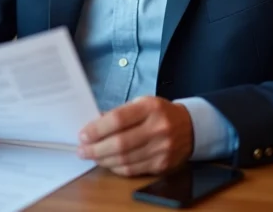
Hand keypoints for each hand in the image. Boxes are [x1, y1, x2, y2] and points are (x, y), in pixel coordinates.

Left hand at [77, 96, 193, 176]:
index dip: (97, 129)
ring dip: (103, 160)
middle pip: (120, 143)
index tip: (83, 135)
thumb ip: (119, 113)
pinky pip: (133, 170)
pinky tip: (108, 163)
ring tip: (92, 156)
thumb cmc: (160, 113)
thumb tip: (94, 125)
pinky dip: (117, 168)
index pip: (118, 120)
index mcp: (150, 108)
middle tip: (82, 150)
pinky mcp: (162, 165)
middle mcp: (158, 128)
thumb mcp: (142, 103)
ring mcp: (162, 149)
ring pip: (125, 160)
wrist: (190, 127)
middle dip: (96, 149)